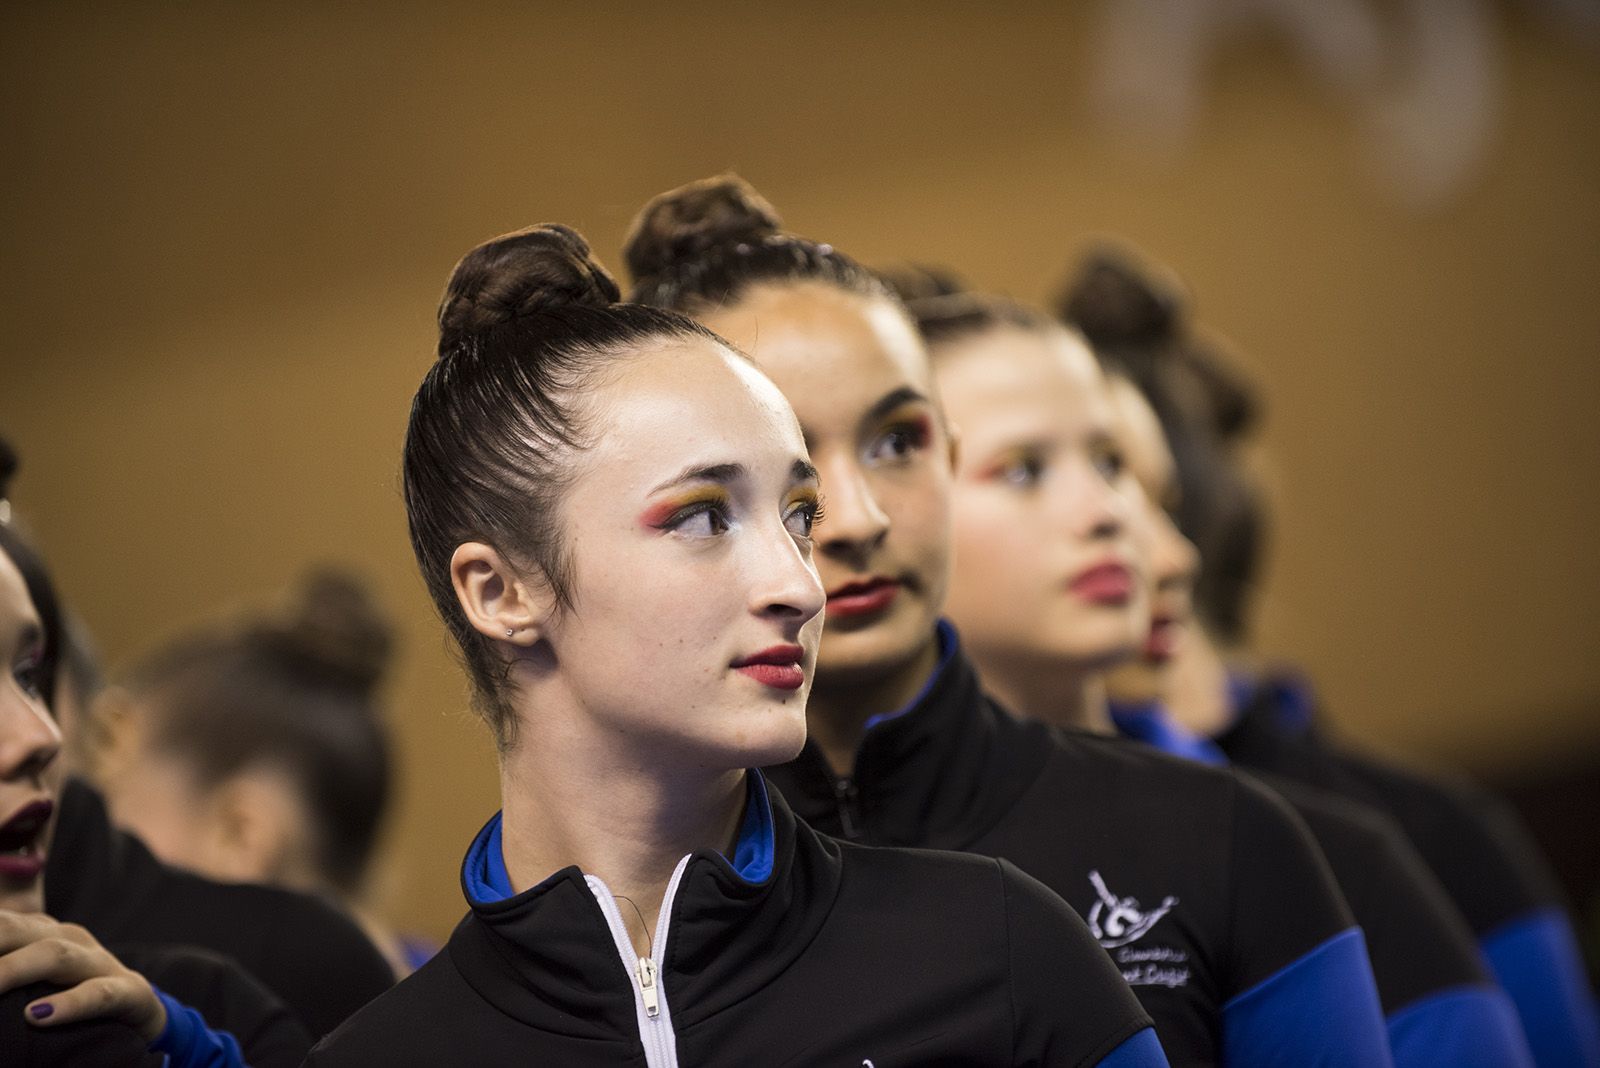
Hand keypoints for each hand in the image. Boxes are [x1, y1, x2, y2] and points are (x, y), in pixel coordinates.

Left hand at [0, 911, 166, 1040]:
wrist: (139, 1011)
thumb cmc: (67, 996)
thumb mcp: (33, 974)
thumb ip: (8, 962)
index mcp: (40, 930)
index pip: (1, 922)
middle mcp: (68, 938)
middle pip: (16, 930)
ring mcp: (100, 963)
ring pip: (53, 955)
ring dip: (12, 970)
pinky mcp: (129, 991)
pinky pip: (98, 995)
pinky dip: (69, 1004)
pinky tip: (37, 1016)